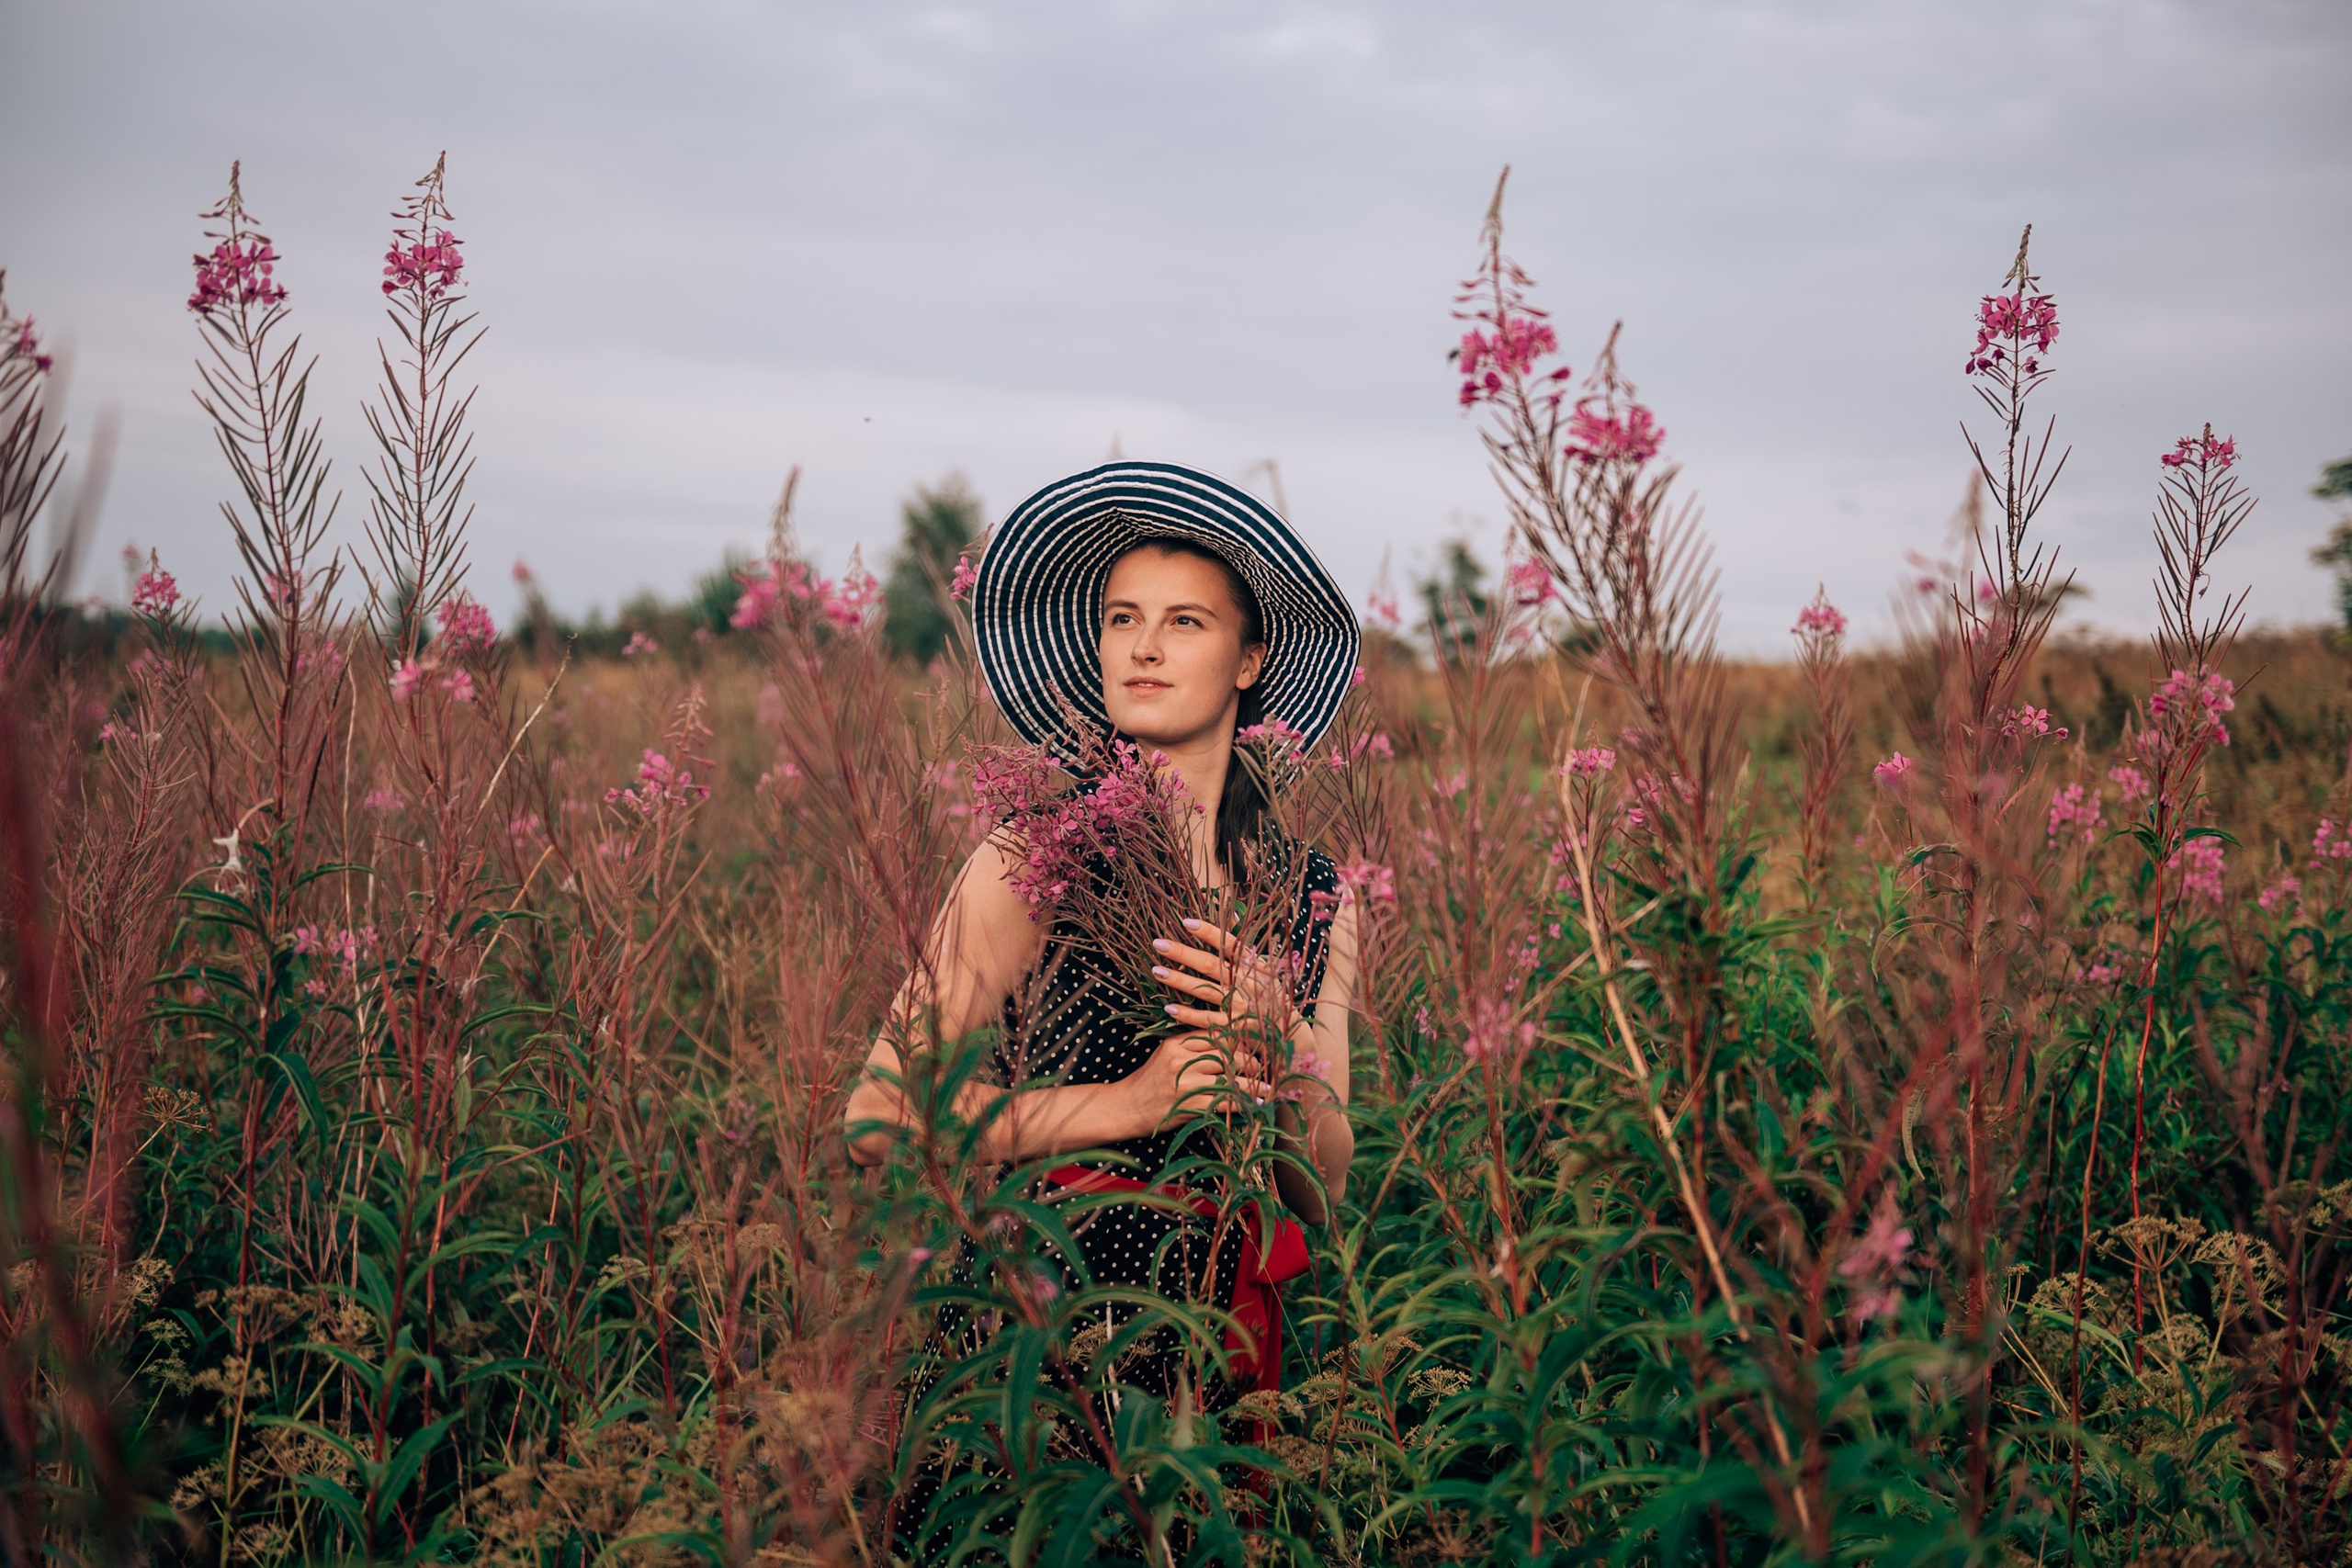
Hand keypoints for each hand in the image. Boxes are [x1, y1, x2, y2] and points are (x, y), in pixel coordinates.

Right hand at [1123, 1030, 1273, 1129]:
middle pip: (1228, 1054)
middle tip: (1265, 1068)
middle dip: (1251, 1062)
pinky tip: (1256, 1104)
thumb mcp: (1167, 1053)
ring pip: (1229, 1077)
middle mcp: (1182, 1058)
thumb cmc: (1150, 1081)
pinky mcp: (1188, 1104)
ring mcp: (1185, 1081)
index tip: (1259, 1046)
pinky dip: (1243, 1104)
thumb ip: (1193, 1045)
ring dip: (1253, 1084)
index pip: (1219, 1035)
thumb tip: (1230, 1041)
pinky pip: (1224, 1102)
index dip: (1242, 1040)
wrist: (1126, 1106)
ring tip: (1266, 1087)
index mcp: (1178, 1042)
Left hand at [1149, 917, 1298, 1056]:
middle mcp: (1249, 985)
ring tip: (1157, 971)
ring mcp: (1242, 1008)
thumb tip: (1230, 916)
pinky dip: (1188, 1015)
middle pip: (1212, 965)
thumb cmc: (1273, 1000)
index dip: (1209, 933)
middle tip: (1158, 943)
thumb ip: (1245, 949)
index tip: (1185, 922)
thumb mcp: (1267, 972)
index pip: (1231, 945)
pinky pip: (1207, 1021)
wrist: (1292, 1039)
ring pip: (1206, 991)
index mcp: (1256, 968)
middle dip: (1184, 953)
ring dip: (1180, 980)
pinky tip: (1169, 1008)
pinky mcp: (1236, 1030)